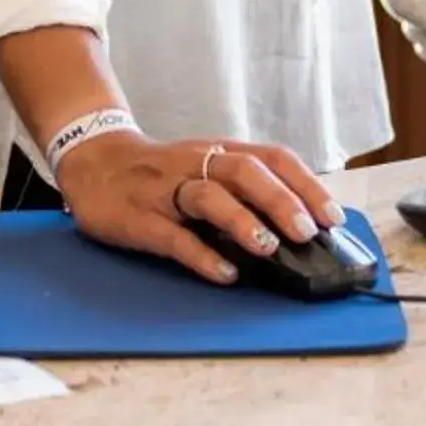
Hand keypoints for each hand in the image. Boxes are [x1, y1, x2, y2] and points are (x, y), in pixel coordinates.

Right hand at [52, 131, 346, 283]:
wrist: (93, 162)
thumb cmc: (161, 172)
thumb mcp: (204, 167)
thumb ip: (242, 189)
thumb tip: (296, 226)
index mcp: (219, 152)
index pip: (271, 158)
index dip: (305, 185)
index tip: (332, 216)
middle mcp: (196, 164)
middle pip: (244, 172)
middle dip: (279, 200)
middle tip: (306, 232)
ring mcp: (166, 190)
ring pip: (208, 196)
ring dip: (242, 220)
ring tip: (267, 247)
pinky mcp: (139, 218)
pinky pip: (173, 236)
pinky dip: (201, 255)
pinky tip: (224, 274)